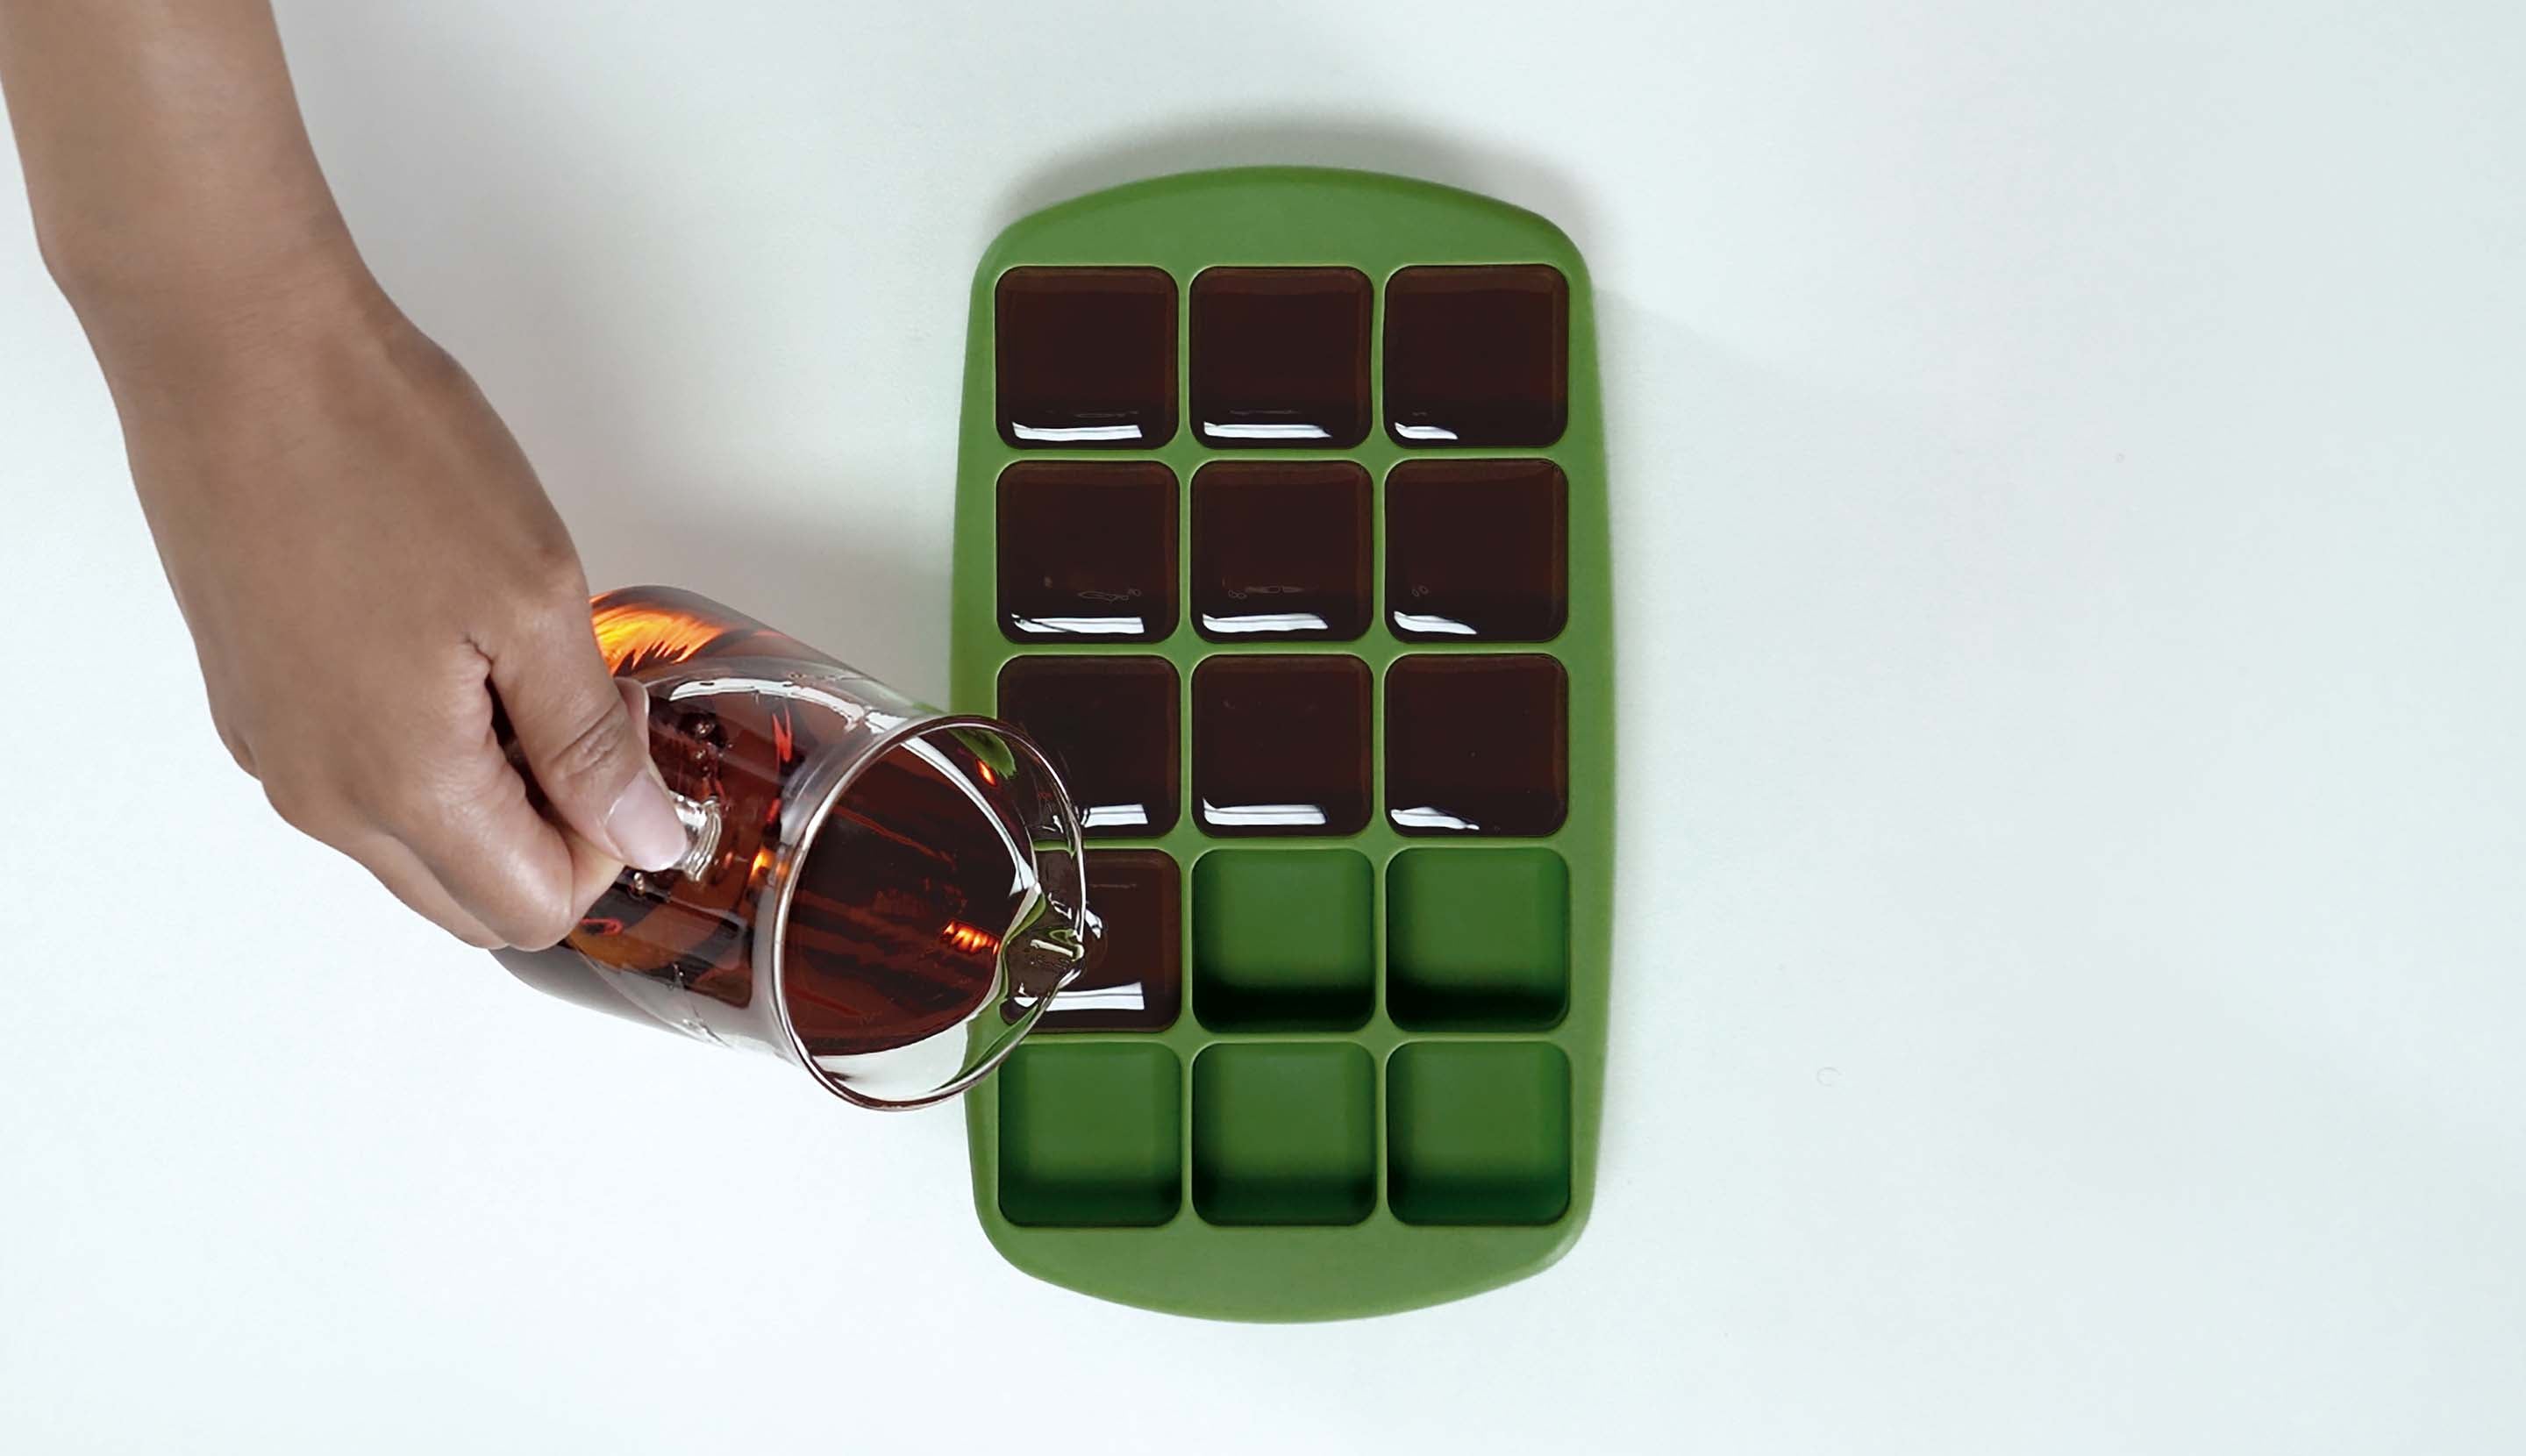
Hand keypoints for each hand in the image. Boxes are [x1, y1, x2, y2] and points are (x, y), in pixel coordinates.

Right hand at [98, 269, 686, 947]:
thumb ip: (591, 741)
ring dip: (490, 790)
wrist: (235, 347)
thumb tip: (643, 837)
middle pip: (469, 898)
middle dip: (551, 831)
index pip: (534, 907)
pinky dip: (425, 749)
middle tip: (581, 705)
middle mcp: (320, 795)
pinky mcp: (253, 699)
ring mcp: (275, 748)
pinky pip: (358, 780)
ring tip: (515, 660)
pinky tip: (447, 642)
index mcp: (399, 785)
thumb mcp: (535, 600)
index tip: (624, 731)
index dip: (609, 838)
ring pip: (413, 844)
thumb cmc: (378, 449)